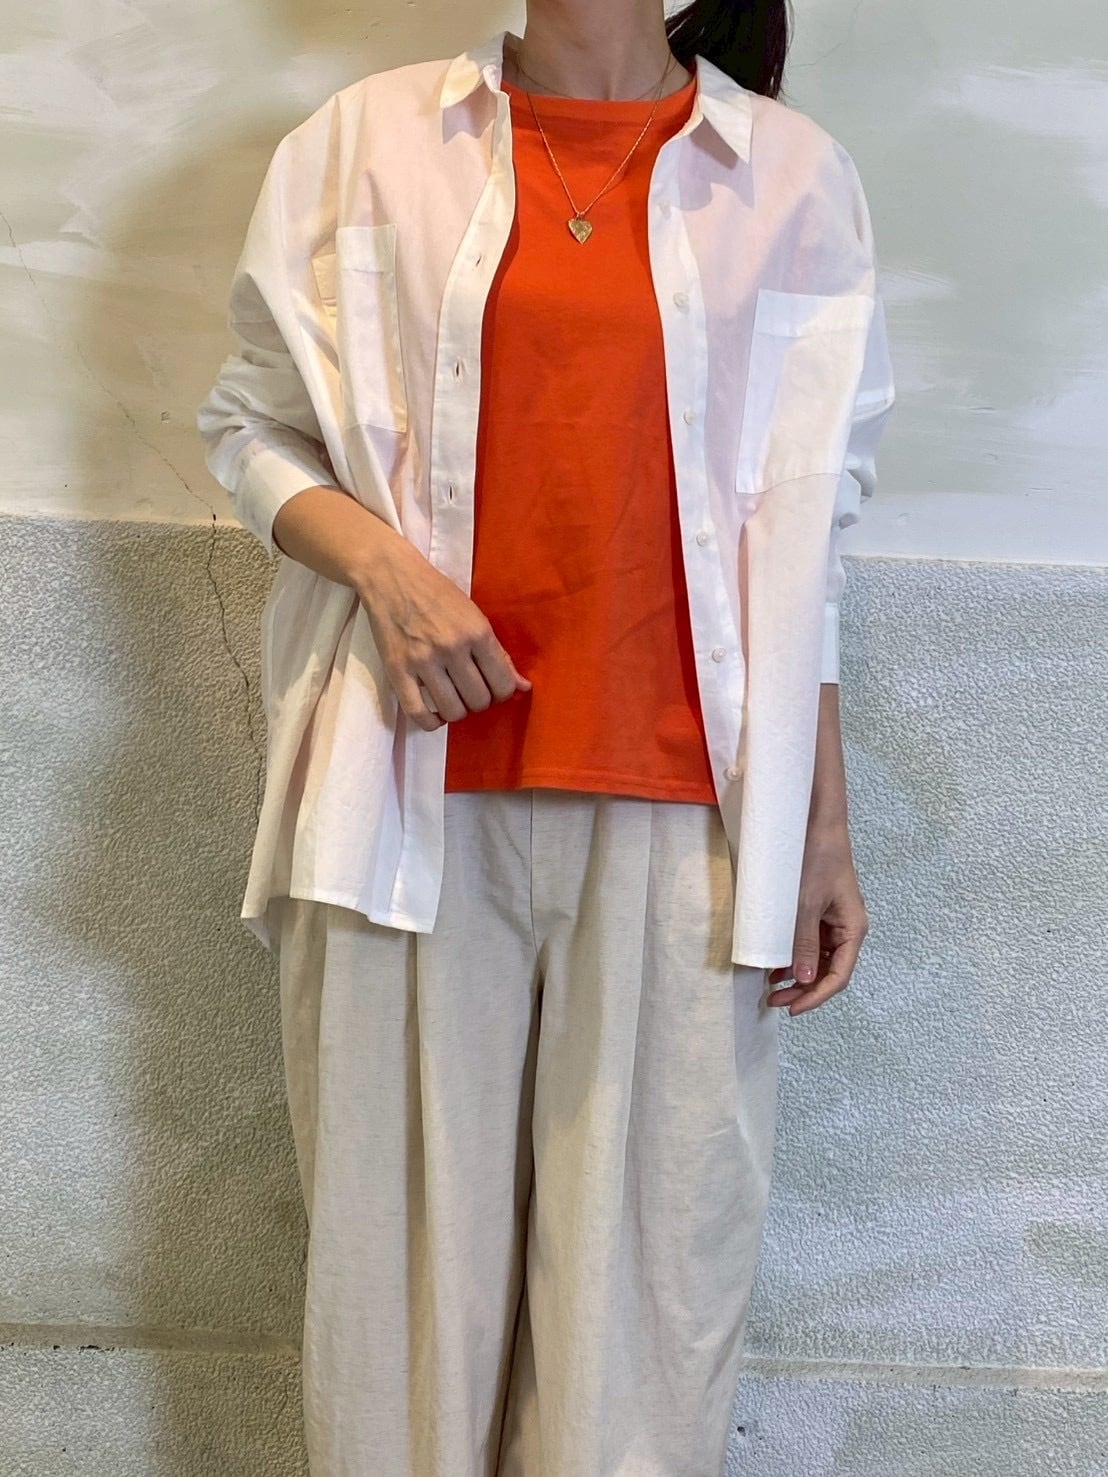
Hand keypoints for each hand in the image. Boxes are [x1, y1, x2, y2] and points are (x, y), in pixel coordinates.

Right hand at [358, 538, 531, 731]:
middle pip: (478, 701)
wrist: (391, 576)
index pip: (502, 685)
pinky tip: (435, 715)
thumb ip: (499, 653)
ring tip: (452, 698)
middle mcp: (452, 648)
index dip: (501, 693)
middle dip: (478, 701)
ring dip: (456, 711)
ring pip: (452, 711)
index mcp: (477, 633)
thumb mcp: (475, 615)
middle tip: (470, 690)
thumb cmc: (437, 594)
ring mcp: (423, 661)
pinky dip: (430, 723)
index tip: (492, 687)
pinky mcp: (397, 670)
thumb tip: (523, 686)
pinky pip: (417, 713)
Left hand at [766, 825, 867, 1015]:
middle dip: (803, 990)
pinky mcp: (818, 913)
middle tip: (774, 1001)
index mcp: (853, 930)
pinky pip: (809, 944)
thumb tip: (804, 980)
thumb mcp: (805, 903)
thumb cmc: (816, 859)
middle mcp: (846, 930)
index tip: (792, 1009)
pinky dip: (793, 957)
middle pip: (828, 972)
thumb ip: (804, 942)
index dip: (815, 997)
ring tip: (771, 988)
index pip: (838, 976)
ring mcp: (832, 922)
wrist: (816, 824)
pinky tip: (776, 966)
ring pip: (817, 961)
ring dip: (797, 976)